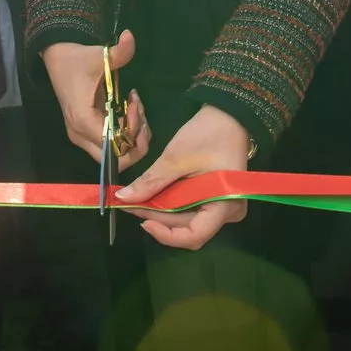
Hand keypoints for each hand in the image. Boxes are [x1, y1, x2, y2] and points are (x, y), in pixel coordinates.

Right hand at [44, 34, 148, 171]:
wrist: (57, 58)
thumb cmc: (78, 59)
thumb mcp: (99, 55)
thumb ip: (119, 51)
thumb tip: (131, 36)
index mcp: (83, 120)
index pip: (113, 145)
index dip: (131, 129)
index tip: (135, 104)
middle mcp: (80, 134)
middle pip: (114, 159)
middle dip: (135, 140)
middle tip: (140, 113)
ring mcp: (82, 135)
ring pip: (113, 154)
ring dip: (131, 136)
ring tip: (136, 108)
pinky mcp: (86, 131)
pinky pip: (109, 144)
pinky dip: (124, 132)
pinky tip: (129, 110)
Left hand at [115, 104, 250, 249]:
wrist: (228, 114)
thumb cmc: (208, 134)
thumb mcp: (175, 157)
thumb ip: (151, 181)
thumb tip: (122, 198)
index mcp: (225, 205)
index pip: (194, 236)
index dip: (165, 234)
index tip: (142, 220)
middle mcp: (228, 213)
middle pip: (188, 228)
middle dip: (157, 217)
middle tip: (131, 203)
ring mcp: (223, 207)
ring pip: (187, 220)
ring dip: (162, 211)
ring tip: (138, 198)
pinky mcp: (215, 199)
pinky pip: (191, 209)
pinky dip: (171, 204)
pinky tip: (154, 195)